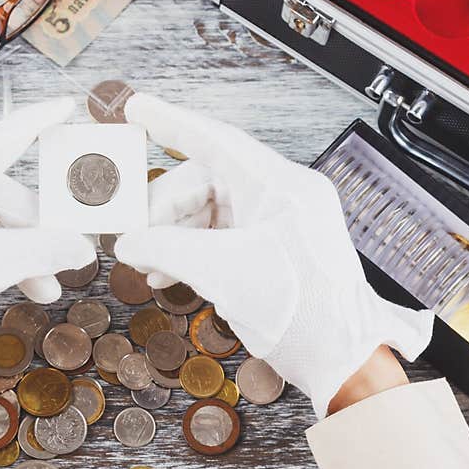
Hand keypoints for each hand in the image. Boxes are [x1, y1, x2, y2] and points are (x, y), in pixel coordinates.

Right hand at [116, 94, 433, 417]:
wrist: (342, 361)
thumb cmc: (302, 315)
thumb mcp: (222, 275)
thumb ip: (167, 249)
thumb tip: (126, 241)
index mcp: (280, 187)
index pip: (218, 140)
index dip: (173, 122)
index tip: (137, 107)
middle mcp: (281, 196)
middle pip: (205, 180)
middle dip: (165, 208)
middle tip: (134, 236)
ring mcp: (278, 221)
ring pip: (209, 209)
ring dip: (174, 235)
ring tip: (148, 264)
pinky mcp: (272, 245)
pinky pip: (221, 233)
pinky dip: (192, 249)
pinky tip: (168, 271)